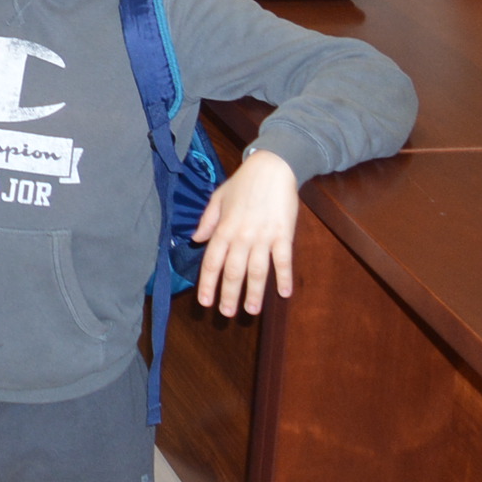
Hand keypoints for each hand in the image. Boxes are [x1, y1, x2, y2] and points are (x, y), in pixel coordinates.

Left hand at [193, 149, 300, 315]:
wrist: (273, 167)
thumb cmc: (244, 182)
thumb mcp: (218, 197)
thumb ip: (208, 220)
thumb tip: (196, 239)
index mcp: (224, 228)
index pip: (212, 261)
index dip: (208, 283)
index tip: (205, 302)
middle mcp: (241, 235)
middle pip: (233, 271)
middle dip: (228, 294)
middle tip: (226, 314)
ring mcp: (263, 236)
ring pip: (257, 270)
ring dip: (254, 292)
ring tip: (251, 310)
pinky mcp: (283, 234)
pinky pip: (283, 260)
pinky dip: (284, 277)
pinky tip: (284, 293)